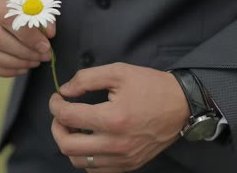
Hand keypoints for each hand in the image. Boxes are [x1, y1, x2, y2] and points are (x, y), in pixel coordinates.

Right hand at [0, 0, 54, 76]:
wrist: (5, 1)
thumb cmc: (24, 2)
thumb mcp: (37, 2)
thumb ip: (45, 16)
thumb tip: (49, 34)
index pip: (7, 17)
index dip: (27, 36)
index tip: (45, 46)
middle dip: (24, 52)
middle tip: (43, 56)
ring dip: (14, 63)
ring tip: (34, 62)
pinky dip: (4, 70)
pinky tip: (22, 68)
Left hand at [49, 63, 189, 171]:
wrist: (181, 105)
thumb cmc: (150, 86)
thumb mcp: (118, 72)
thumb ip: (86, 78)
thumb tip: (64, 91)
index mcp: (113, 118)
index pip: (68, 116)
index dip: (55, 105)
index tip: (57, 98)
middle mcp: (116, 144)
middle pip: (67, 146)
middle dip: (56, 127)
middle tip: (61, 114)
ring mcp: (123, 158)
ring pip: (78, 161)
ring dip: (69, 143)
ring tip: (75, 127)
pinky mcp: (129, 165)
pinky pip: (95, 170)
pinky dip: (85, 156)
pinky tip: (89, 139)